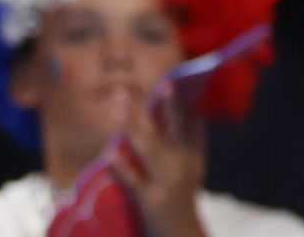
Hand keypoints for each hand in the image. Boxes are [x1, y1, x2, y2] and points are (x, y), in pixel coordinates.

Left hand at [112, 92, 208, 236]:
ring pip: (148, 148)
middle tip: (123, 90)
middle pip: (162, 130)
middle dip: (144, 109)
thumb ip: (195, 142)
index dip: (175, 103)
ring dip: (131, 126)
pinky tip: (108, 153)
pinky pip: (134, 180)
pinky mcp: (152, 201)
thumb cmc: (183, 200)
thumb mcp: (195, 169)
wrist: (182, 236)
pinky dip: (120, 166)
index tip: (167, 82)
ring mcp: (168, 182)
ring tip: (117, 109)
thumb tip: (195, 113)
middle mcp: (182, 165)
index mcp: (192, 155)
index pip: (185, 123)